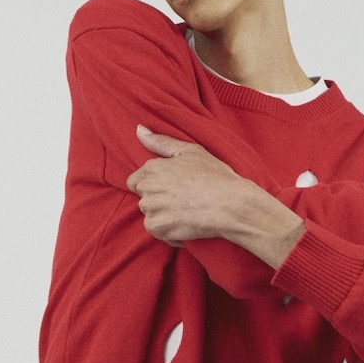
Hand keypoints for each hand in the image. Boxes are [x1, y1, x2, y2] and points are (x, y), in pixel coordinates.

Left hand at [126, 126, 246, 241]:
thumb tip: (139, 130)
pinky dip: (168, 232)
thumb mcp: (191, 151)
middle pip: (143, 198)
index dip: (152, 185)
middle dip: (158, 200)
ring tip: (186, 212)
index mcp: (153, 168)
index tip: (169, 188)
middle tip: (182, 200)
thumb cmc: (214, 176)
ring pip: (150, 215)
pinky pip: (156, 231)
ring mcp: (151, 209)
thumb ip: (162, 142)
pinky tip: (186, 225)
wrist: (229, 205)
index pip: (134, 181)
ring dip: (163, 216)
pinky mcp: (158, 228)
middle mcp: (148, 188)